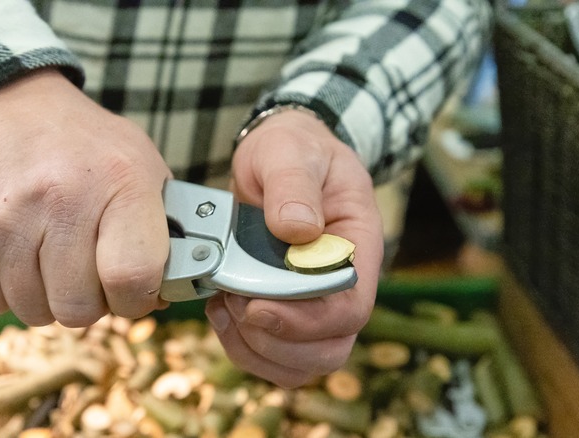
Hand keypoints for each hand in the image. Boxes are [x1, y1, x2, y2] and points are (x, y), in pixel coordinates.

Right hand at [0, 69, 172, 326]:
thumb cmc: (87, 147)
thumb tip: (167, 295)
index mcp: (122, 183)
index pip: (133, 278)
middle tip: (89, 276)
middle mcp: (63, 198)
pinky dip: (5, 293)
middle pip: (79, 306)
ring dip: (46, 298)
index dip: (137, 300)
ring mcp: (8, 215)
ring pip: (33, 310)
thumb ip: (163, 230)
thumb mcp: (143, 167)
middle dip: (90, 303)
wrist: (6, 104)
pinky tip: (18, 260)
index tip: (133, 293)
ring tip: (53, 261)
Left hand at [205, 109, 383, 386]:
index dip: (306, 322)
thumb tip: (298, 229)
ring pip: (299, 362)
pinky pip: (271, 353)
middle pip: (329, 350)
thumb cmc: (295, 149)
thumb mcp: (291, 151)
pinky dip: (241, 345)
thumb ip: (294, 184)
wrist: (281, 155)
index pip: (350, 310)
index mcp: (358, 248)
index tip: (257, 307)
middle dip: (275, 341)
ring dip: (255, 349)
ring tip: (224, 307)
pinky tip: (221, 310)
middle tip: (234, 303)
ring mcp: (314, 302)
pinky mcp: (285, 309)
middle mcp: (342, 285)